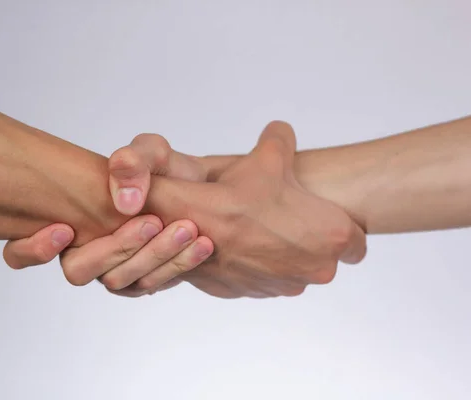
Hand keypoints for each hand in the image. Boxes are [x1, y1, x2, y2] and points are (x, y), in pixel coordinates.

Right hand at [2, 134, 213, 296]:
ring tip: (187, 229)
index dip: (32, 248)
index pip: (21, 252)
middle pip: (77, 270)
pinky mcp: (141, 281)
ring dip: (152, 256)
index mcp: (69, 221)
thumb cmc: (164, 171)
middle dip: (114, 247)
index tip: (64, 230)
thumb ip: (134, 161)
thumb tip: (124, 199)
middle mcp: (85, 250)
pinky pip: (148, 285)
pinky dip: (175, 266)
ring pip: (117, 281)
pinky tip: (200, 245)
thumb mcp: (152, 153)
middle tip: (152, 221)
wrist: (199, 193)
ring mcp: (112, 270)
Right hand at [145, 121, 366, 297]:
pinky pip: (261, 280)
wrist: (194, 225)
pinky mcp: (253, 294)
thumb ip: (283, 139)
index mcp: (332, 238)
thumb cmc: (238, 195)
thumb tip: (280, 132)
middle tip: (281, 218)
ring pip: (290, 270)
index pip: (357, 245)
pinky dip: (253, 266)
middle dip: (305, 241)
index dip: (340, 229)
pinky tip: (237, 244)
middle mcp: (313, 270)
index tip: (322, 218)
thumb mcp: (269, 154)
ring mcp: (282, 286)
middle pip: (321, 258)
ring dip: (278, 255)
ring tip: (255, 229)